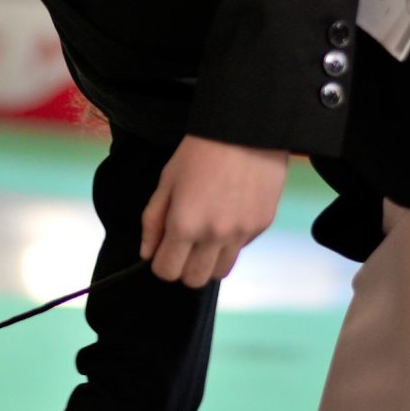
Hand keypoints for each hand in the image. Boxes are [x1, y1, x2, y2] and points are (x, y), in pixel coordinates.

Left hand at [140, 135, 287, 286]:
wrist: (246, 130)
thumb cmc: (199, 152)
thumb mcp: (166, 182)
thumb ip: (153, 221)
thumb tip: (148, 253)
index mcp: (184, 225)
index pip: (167, 271)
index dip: (161, 263)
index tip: (163, 251)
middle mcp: (214, 236)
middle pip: (194, 280)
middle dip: (184, 268)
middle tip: (184, 246)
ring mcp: (241, 234)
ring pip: (221, 272)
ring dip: (209, 261)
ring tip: (207, 236)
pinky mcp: (262, 226)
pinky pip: (241, 249)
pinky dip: (231, 242)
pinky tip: (228, 215)